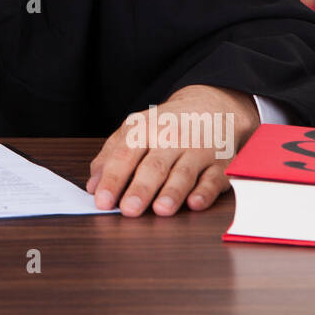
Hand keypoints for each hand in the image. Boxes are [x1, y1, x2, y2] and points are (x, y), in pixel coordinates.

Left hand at [85, 83, 260, 215]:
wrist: (211, 105)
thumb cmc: (166, 124)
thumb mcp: (134, 129)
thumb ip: (111, 155)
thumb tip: (93, 186)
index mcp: (145, 130)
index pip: (125, 155)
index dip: (113, 178)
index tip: (102, 201)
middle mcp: (171, 140)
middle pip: (154, 166)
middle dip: (141, 188)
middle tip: (129, 209)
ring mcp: (198, 151)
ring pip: (184, 173)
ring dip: (172, 192)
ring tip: (160, 210)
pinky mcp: (220, 164)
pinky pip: (214, 178)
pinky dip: (205, 191)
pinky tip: (195, 203)